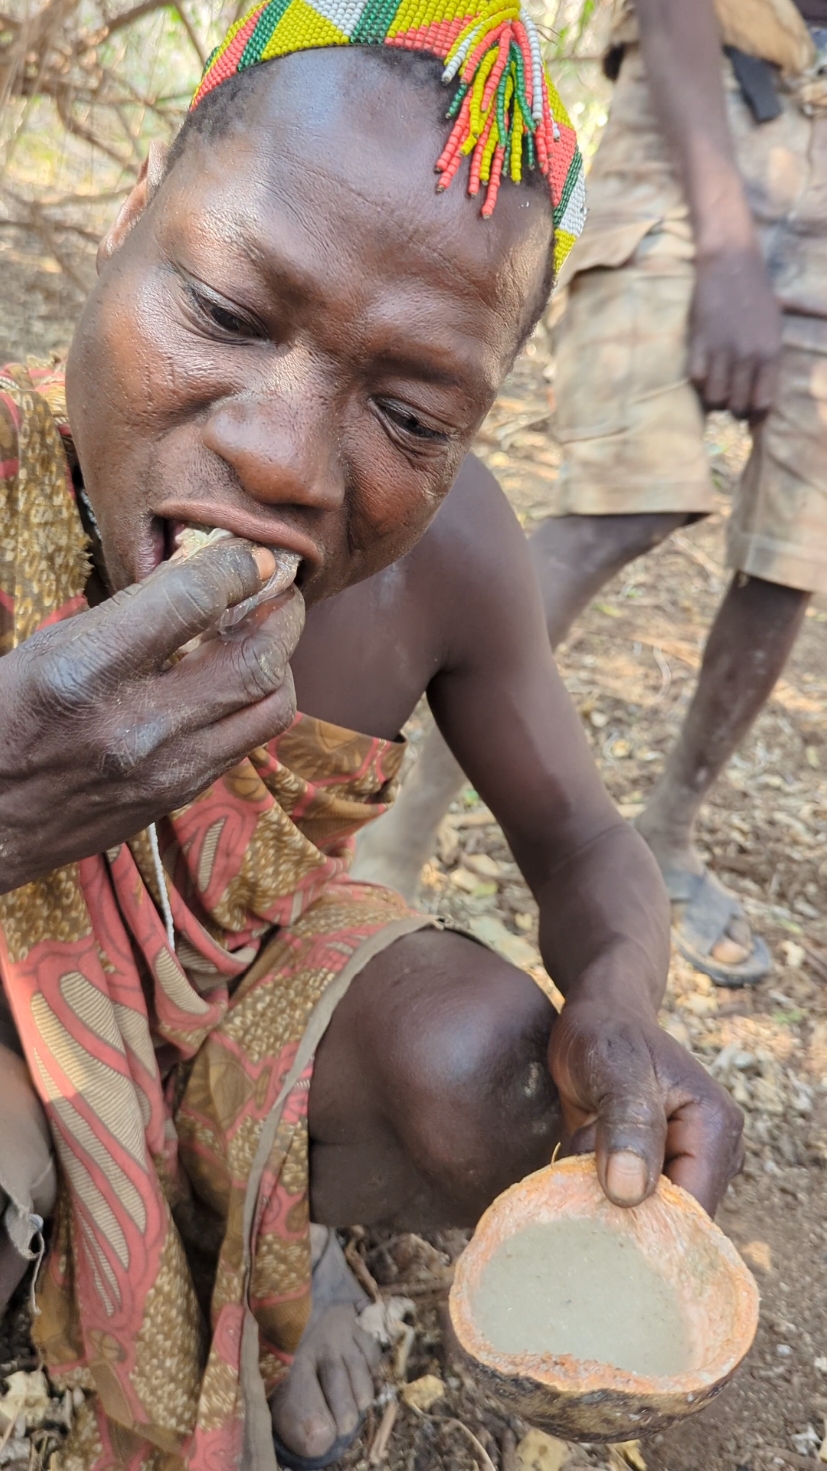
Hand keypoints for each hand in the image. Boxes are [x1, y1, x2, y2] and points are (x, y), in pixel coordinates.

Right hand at [0, 539, 304, 892]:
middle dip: (283, 615)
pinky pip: (245, 744)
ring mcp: (162, 771)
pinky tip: (234, 683)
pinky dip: (253, 704)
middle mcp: (133, 725)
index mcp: (84, 671)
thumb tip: (201, 575)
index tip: (250, 555)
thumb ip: (128, 616)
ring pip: (269, 709)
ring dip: (279, 664)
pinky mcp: (174, 799)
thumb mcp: (46, 648)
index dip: (236, 567)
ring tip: (262, 638)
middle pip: (255, 661)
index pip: (192, 602)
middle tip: (279, 591)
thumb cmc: (0, 719)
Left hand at [549, 995, 743, 1214]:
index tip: (597, 1223)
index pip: (693, 1210)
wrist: (597, 1019)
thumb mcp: (614, 1069)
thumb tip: (628, 1193)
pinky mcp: (656, 1171)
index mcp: (716, 1130)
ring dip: (603, 1195)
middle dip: (621, 1210)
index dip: (649, 1228)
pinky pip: (627, 1204)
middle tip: (579, 1168)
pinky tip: (582, 1151)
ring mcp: (685, 1165)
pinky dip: (597, 1188)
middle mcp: (711, 1156)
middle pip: (671, 1221)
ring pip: (643, 1215)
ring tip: (584, 1144)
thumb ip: (626, 1125)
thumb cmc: (607, 1035)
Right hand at [689, 246, 781, 418]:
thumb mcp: (774, 328)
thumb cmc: (755, 294)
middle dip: (733, 408)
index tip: (749, 416)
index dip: (755, 415)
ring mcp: (721, 351)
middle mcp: (747, 357)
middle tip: (730, 396)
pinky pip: (695, 379)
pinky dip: (698, 381)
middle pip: (737, 407)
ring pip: (714, 399)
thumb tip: (761, 398)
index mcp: (770, 353)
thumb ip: (768, 362)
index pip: (763, 404)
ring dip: (713, 398)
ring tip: (715, 386)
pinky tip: (702, 370)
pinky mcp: (698, 343)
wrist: (730, 262)